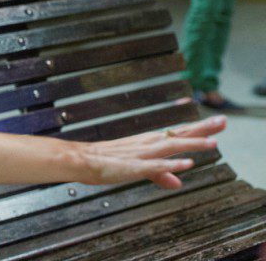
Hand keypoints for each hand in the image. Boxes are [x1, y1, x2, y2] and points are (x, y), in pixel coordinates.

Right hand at [79, 116, 225, 188]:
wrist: (82, 159)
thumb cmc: (107, 161)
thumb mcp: (138, 168)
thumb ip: (160, 175)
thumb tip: (178, 182)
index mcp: (149, 142)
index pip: (179, 134)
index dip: (200, 129)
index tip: (219, 121)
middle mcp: (148, 144)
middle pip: (179, 135)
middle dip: (202, 129)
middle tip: (222, 121)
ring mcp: (141, 154)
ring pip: (170, 147)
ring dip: (192, 145)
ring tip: (212, 143)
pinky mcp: (133, 166)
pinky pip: (155, 166)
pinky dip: (171, 164)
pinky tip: (186, 164)